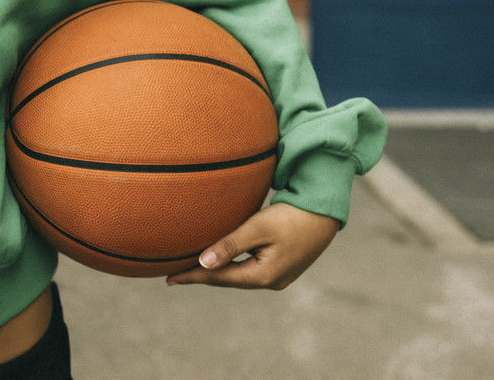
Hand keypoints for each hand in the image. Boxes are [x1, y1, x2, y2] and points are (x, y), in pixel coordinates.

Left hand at [164, 203, 339, 290]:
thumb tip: (203, 262)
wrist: (325, 212)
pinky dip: (231, 265)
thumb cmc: (290, 216)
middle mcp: (271, 281)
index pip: (219, 278)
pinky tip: (220, 261)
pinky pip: (249, 269)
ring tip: (192, 269)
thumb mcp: (257, 228)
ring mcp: (279, 276)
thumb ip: (229, 245)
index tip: (169, 280)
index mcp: (264, 275)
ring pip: (238, 275)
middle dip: (202, 276)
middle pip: (228, 280)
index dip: (193, 277)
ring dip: (216, 271)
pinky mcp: (283, 267)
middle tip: (174, 275)